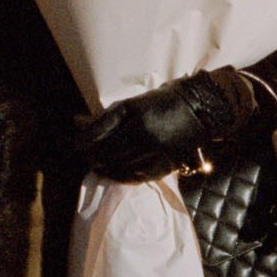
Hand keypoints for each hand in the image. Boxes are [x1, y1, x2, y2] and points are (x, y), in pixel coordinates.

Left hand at [77, 69, 253, 181]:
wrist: (201, 108)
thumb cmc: (165, 100)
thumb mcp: (135, 103)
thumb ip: (108, 116)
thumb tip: (78, 120)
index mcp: (132, 112)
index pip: (99, 130)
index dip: (83, 140)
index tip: (74, 144)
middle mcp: (141, 132)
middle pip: (107, 150)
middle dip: (92, 155)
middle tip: (84, 157)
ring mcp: (153, 149)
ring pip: (120, 165)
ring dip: (105, 168)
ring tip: (97, 166)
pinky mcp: (164, 161)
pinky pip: (138, 175)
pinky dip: (123, 176)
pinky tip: (116, 174)